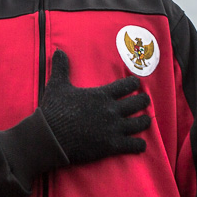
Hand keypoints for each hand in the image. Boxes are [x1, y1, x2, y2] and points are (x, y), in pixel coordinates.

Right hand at [39, 50, 150, 164]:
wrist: (50, 137)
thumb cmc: (54, 110)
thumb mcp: (57, 85)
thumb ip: (61, 67)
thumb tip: (58, 51)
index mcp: (102, 95)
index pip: (126, 85)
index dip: (134, 84)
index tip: (136, 83)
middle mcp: (111, 110)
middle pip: (137, 103)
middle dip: (143, 101)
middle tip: (145, 100)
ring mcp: (113, 129)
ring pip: (139, 124)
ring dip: (144, 121)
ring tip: (146, 120)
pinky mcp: (111, 146)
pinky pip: (133, 145)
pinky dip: (139, 144)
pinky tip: (141, 144)